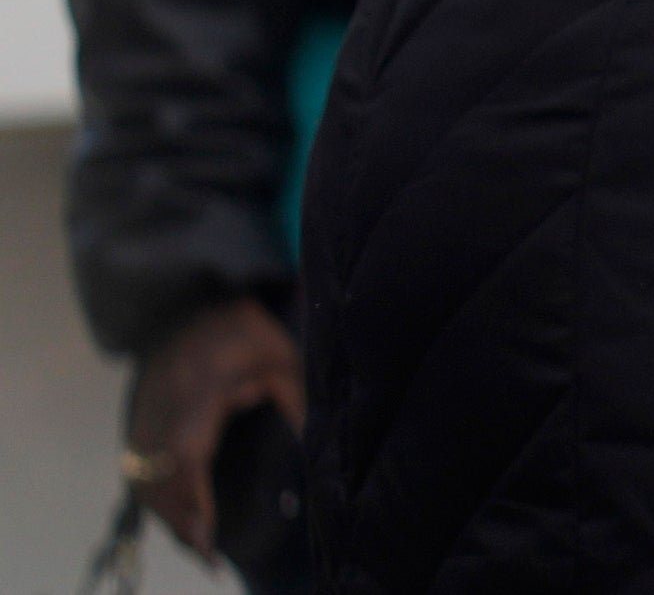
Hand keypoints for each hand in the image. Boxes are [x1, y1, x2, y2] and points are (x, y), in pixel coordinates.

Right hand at [124, 296, 298, 554]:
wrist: (191, 300)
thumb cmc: (243, 327)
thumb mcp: (280, 355)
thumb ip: (294, 398)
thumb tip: (311, 444)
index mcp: (198, 391)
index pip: (187, 456)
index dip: (193, 501)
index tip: (207, 538)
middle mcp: (161, 409)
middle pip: (158, 479)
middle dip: (180, 522)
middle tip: (208, 558)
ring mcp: (143, 415)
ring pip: (143, 478)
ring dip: (166, 516)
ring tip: (197, 548)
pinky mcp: (137, 419)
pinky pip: (137, 468)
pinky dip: (154, 497)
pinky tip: (176, 519)